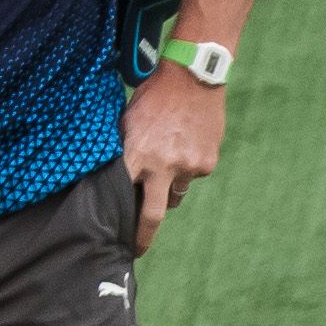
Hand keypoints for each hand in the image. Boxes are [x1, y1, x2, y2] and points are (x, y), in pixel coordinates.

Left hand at [122, 63, 225, 246]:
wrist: (193, 77)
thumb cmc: (154, 95)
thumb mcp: (130, 119)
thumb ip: (126, 149)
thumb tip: (118, 174)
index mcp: (138, 154)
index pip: (124, 196)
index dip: (121, 220)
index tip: (118, 237)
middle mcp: (164, 166)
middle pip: (152, 214)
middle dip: (144, 236)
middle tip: (138, 248)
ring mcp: (188, 167)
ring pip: (175, 193)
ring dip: (168, 188)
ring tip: (168, 163)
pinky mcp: (207, 164)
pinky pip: (193, 176)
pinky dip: (188, 167)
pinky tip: (187, 145)